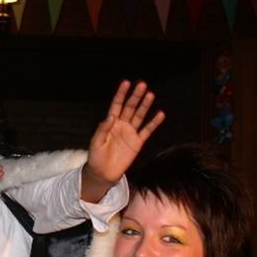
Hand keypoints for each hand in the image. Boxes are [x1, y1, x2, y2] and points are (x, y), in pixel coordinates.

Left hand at [83, 80, 164, 202]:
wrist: (103, 173)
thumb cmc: (96, 157)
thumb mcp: (96, 142)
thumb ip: (103, 129)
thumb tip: (111, 116)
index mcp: (110, 123)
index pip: (116, 105)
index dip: (121, 94)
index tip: (126, 82)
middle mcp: (121, 125)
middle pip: (130, 108)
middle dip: (135, 96)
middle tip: (142, 84)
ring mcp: (130, 133)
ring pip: (139, 116)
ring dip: (145, 106)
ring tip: (150, 94)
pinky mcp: (137, 142)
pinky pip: (147, 131)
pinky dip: (154, 123)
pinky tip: (160, 114)